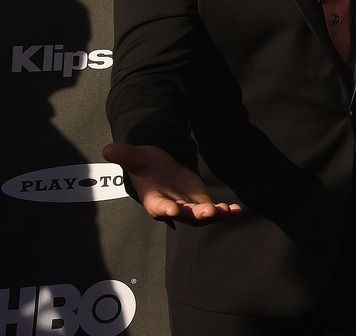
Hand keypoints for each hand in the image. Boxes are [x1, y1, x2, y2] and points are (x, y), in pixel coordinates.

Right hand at [103, 142, 241, 225]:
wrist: (159, 167)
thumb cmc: (145, 164)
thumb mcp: (136, 156)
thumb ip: (125, 154)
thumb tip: (108, 149)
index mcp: (154, 198)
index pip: (158, 206)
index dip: (165, 209)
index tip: (172, 210)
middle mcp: (172, 206)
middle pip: (184, 215)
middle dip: (196, 214)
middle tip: (208, 212)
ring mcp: (188, 207)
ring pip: (201, 216)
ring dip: (214, 215)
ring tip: (227, 210)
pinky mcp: (200, 203)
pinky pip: (214, 211)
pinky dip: (225, 213)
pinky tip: (237, 210)